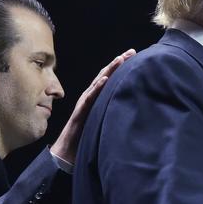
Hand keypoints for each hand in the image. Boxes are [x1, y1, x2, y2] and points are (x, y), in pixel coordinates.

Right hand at [50, 48, 135, 163]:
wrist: (68, 151)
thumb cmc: (85, 137)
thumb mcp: (102, 119)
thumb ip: (110, 110)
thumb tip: (129, 104)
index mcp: (96, 97)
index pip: (109, 77)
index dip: (120, 66)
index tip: (134, 56)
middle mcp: (89, 96)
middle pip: (105, 75)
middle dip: (118, 62)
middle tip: (132, 51)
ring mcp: (84, 102)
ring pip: (98, 82)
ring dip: (109, 70)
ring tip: (120, 59)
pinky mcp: (80, 111)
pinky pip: (90, 98)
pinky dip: (98, 87)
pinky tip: (105, 79)